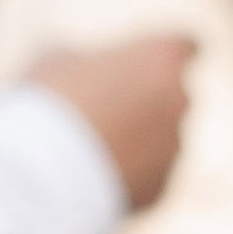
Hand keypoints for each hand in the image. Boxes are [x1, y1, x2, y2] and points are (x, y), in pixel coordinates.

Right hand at [28, 37, 193, 212]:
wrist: (45, 174)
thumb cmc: (50, 100)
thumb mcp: (60, 57)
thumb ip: (91, 60)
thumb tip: (91, 73)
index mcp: (161, 60)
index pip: (187, 44)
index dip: (172, 50)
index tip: (155, 57)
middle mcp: (180, 103)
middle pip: (174, 95)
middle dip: (147, 97)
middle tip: (105, 103)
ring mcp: (174, 150)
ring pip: (162, 137)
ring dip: (137, 138)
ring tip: (90, 143)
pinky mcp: (161, 189)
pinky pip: (148, 174)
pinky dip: (128, 171)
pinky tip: (93, 172)